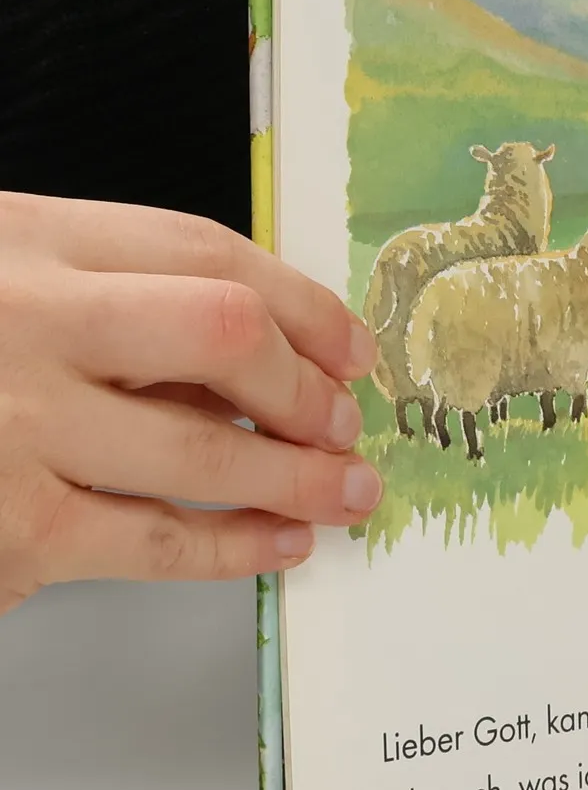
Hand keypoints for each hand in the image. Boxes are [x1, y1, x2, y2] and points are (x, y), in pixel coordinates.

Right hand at [0, 192, 380, 612]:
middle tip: (346, 423)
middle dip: (305, 385)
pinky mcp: (11, 528)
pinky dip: (235, 549)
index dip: (303, 302)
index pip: (205, 252)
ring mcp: (13, 427)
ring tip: (347, 492)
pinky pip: (154, 542)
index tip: (351, 345)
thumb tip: (262, 356)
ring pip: (204, 451)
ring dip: (298, 478)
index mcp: (25, 241)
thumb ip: (105, 298)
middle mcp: (24, 322)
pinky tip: (280, 544)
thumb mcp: (6, 278)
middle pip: (224, 335)